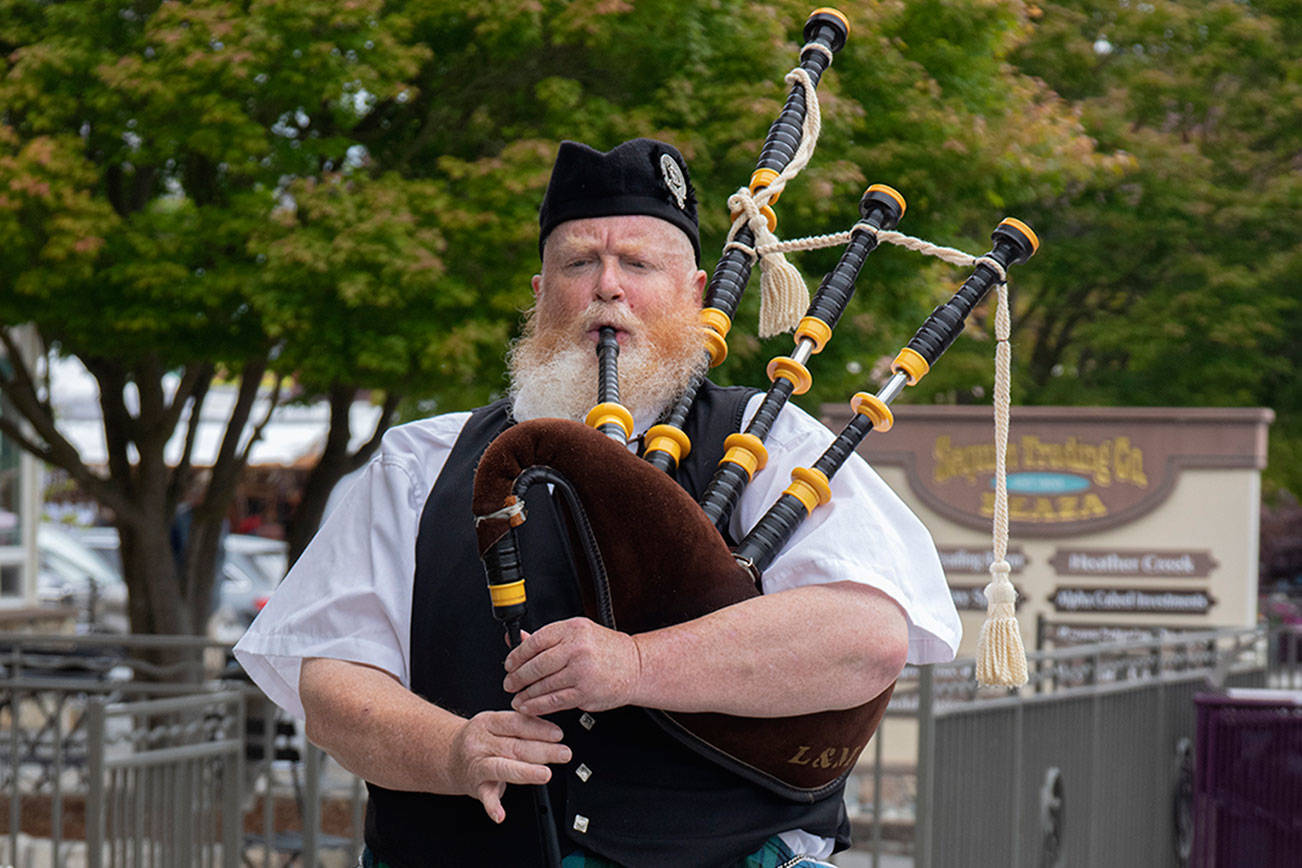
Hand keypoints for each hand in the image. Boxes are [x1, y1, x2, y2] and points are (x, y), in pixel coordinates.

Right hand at [449, 710, 570, 822]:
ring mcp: (477, 765)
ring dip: (525, 772)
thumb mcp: (495, 725)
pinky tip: (501, 814)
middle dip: (542, 751)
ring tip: (544, 774)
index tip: (558, 734)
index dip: (538, 728)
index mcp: (487, 723)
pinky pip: (485, 797)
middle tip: (563, 754)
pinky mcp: (475, 787)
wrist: (449, 757)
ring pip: (502, 768)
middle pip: (514, 746)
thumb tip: (553, 732)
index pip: (516, 723)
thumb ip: (519, 726)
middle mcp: (480, 743)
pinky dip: (493, 807)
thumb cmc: (480, 741)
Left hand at [503, 617, 641, 714]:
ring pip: (543, 685)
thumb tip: (517, 639)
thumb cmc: (606, 649)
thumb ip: (547, 638)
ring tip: (517, 697)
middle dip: (518, 677)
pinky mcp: (585, 692)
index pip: (535, 641)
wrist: (636, 666)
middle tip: (510, 682)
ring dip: (525, 694)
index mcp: (573, 629)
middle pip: (536, 665)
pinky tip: (529, 707)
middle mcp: (577, 648)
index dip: (517, 655)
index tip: (509, 664)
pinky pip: (554, 701)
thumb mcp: (577, 634)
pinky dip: (538, 706)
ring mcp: (582, 671)